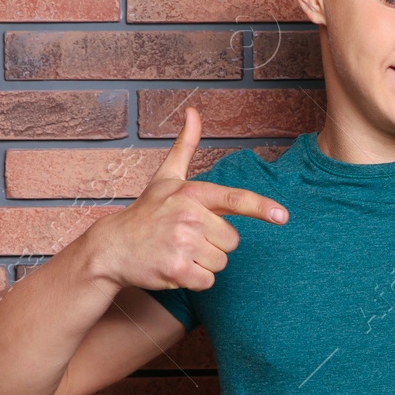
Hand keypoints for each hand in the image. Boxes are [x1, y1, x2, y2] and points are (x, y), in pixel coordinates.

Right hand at [89, 106, 289, 291]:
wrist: (112, 248)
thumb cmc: (146, 212)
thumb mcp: (166, 177)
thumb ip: (185, 146)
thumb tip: (194, 112)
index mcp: (192, 193)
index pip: (234, 199)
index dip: (261, 207)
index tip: (282, 216)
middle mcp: (189, 216)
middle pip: (232, 241)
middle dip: (215, 244)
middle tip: (187, 238)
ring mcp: (182, 243)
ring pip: (220, 263)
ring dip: (204, 263)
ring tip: (178, 251)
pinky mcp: (176, 269)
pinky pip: (207, 282)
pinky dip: (194, 280)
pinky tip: (174, 267)